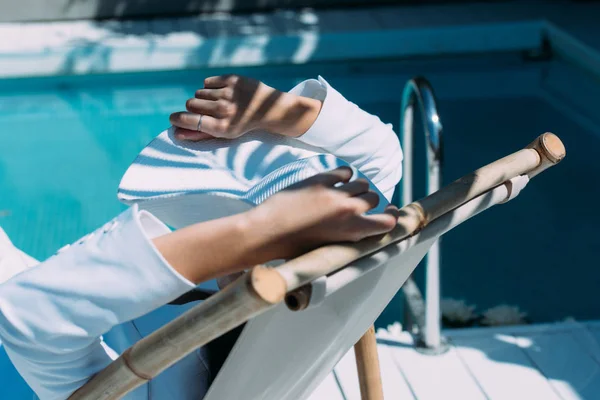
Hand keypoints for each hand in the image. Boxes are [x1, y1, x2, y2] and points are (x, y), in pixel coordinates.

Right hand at [169, 74, 321, 140]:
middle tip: (204, 111)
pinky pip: (207, 82)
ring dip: (203, 97)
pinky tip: (222, 93)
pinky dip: (210, 87)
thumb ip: (200, 134)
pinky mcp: (232, 79)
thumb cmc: (243, 125)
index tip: (173, 118)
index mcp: (222, 127)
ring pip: (199, 92)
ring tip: (217, 102)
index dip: (177, 119)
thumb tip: (176, 133)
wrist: (269, 110)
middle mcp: (225, 110)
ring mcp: (229, 93)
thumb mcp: (225, 134)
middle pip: (190, 104)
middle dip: (192, 108)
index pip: (189, 120)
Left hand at [248, 167, 398, 259]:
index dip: (392, 216)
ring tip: (342, 193)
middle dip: (367, 200)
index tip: (390, 211)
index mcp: (353, 234)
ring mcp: (335, 195)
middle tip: (354, 204)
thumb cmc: (296, 247)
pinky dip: (343, 175)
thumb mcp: (330, 247)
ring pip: (360, 183)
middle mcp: (349, 212)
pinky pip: (344, 172)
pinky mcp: (321, 181)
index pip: (388, 222)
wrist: (267, 233)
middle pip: (374, 198)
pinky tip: (335, 181)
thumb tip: (364, 224)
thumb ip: (350, 234)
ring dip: (355, 187)